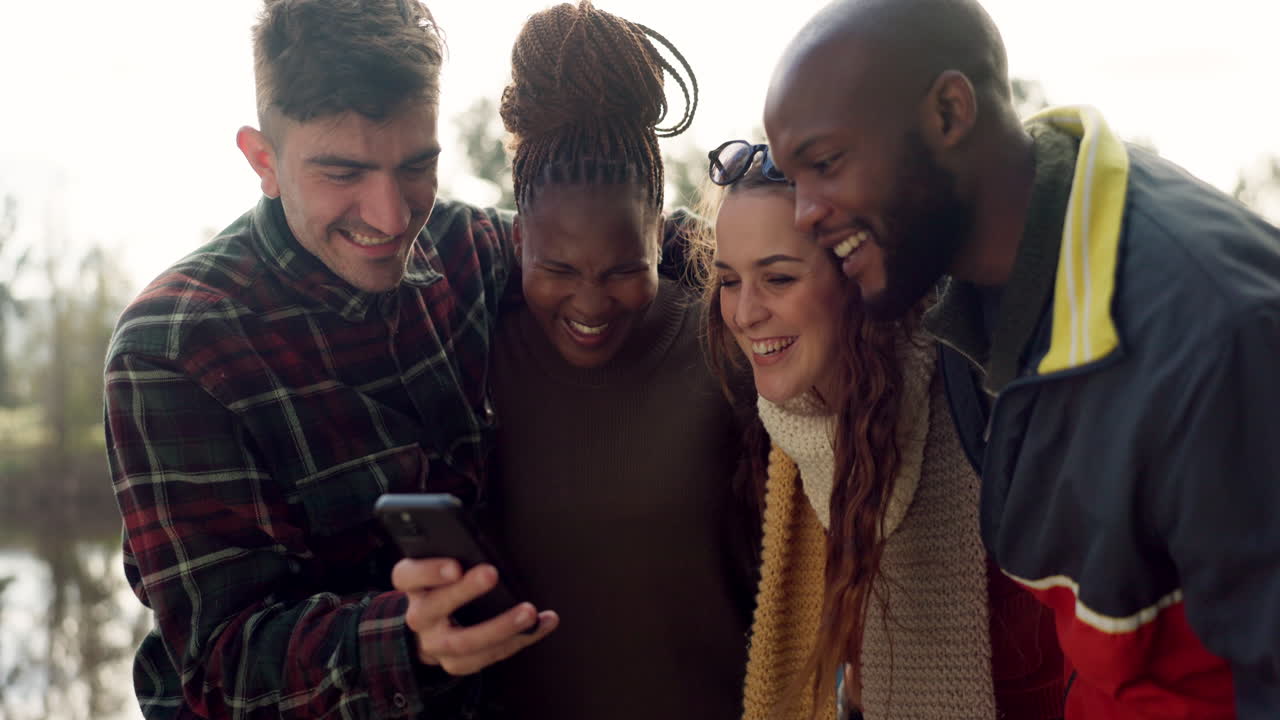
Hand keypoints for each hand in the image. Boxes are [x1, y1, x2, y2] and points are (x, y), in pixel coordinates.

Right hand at [391, 558, 558, 675]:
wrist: (432, 628)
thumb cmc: (446, 586)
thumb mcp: (442, 564)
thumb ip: (456, 550)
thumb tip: (486, 540)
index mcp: (413, 586)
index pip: (407, 576)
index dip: (428, 571)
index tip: (454, 566)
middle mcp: (420, 616)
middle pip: (435, 607)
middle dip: (465, 591)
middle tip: (491, 573)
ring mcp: (436, 644)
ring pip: (463, 642)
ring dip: (500, 626)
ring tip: (529, 612)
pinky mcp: (458, 663)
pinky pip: (489, 656)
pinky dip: (522, 639)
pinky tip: (542, 623)